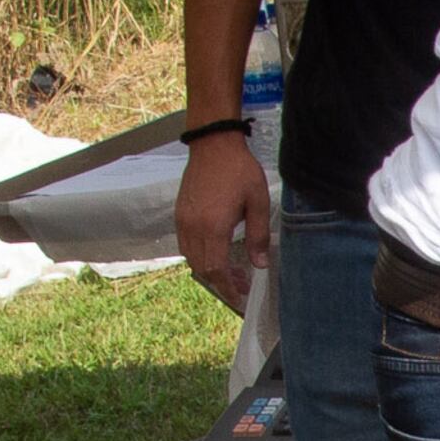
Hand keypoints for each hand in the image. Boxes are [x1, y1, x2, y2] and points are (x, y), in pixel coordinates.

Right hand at [176, 131, 270, 315]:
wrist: (213, 144)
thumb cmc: (238, 170)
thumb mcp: (257, 202)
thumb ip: (258, 236)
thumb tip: (259, 265)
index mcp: (213, 227)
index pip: (216, 270)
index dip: (228, 287)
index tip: (240, 296)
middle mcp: (193, 228)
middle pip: (202, 269)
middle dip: (221, 282)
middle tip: (241, 285)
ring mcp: (183, 221)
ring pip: (191, 259)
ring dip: (209, 270)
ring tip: (229, 272)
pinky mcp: (179, 214)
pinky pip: (185, 245)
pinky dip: (199, 256)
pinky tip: (215, 253)